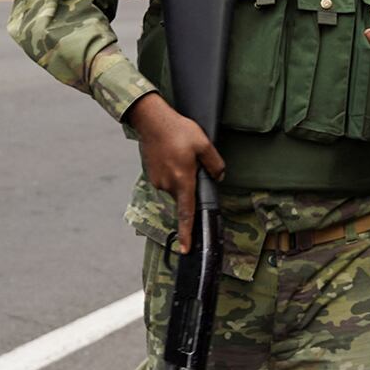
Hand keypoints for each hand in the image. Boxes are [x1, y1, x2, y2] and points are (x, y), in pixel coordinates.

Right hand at [128, 92, 224, 252]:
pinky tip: (172, 153)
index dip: (187, 233)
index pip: (187, 214)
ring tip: (180, 152)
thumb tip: (218, 177)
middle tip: (191, 159)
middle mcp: (168, 184)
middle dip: (191, 183)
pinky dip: (172, 170)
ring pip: (176, 186)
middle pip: (184, 195)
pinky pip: (167, 178)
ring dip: (181, 175)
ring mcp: (157, 180)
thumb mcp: (203, 144)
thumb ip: (214, 164)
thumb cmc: (177, 130)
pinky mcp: (151, 174)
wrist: (151, 120)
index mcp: (182, 180)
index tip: (185, 249)